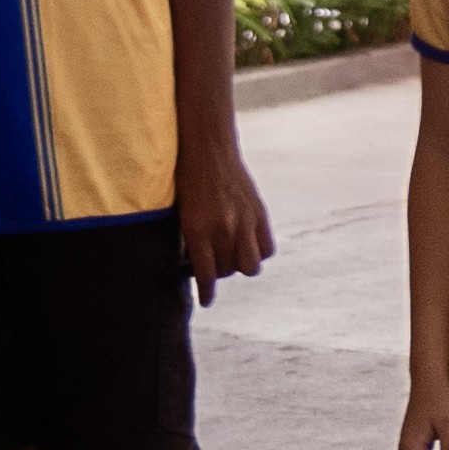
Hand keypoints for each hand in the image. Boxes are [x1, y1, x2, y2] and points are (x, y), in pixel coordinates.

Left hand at [176, 138, 274, 300]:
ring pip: (250, 266)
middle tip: (213, 264)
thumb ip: (194, 238)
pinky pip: (265, 249)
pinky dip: (257, 251)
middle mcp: (223, 229)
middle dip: (219, 273)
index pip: (205, 274)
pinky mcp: (259, 214)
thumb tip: (200, 263)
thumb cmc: (187, 179)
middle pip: (227, 271)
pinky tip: (248, 244)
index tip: (206, 301)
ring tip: (232, 255)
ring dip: (240, 265)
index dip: (206, 292)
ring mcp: (244, 222)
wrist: (208, 148)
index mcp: (197, 230)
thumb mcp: (183, 212)